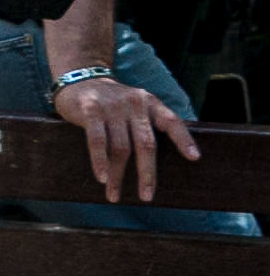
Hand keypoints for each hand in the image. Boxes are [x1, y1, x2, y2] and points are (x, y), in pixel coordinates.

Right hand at [52, 74, 197, 202]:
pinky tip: (102, 178)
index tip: (194, 158)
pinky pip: (97, 141)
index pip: (172, 121)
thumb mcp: (136, 105)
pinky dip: (100, 161)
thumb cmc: (112, 101)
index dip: (184, 139)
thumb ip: (147, 123)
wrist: (80, 78)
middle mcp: (134, 104)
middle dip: (147, 173)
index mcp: (150, 103)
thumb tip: (157, 158)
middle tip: (146, 196)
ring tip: (114, 196)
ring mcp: (112, 107)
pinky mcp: (90, 110)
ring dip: (118, 175)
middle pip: (146, 143)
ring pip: (120, 148)